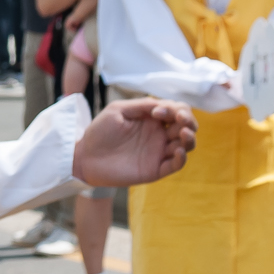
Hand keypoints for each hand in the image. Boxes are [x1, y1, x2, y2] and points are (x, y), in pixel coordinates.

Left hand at [73, 99, 197, 186]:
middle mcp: (160, 134)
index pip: (177, 110)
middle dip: (189, 120)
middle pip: (187, 125)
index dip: (175, 108)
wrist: (84, 156)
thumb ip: (141, 105)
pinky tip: (178, 151)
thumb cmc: (100, 131)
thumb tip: (164, 105)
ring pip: (186, 144)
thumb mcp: (118, 110)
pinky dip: (181, 158)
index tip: (157, 112)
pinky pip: (175, 165)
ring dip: (190, 138)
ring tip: (182, 134)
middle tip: (180, 119)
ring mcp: (159, 151)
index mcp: (153, 119)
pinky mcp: (155, 169)